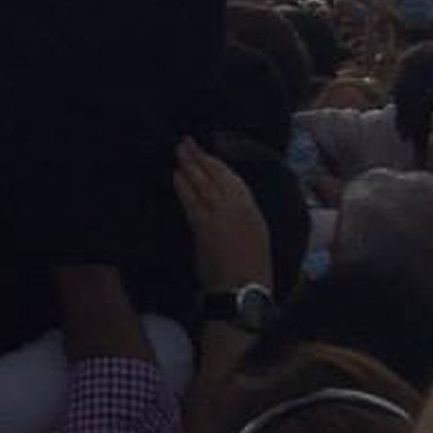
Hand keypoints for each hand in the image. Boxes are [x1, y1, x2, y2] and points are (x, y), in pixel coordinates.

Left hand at [174, 137, 272, 290]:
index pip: (231, 177)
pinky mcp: (203, 229)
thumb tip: (222, 192)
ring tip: (179, 153)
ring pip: (201, 185)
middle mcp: (236, 208)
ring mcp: (219, 217)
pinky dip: (183, 187)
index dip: (215, 162)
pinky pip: (191, 201)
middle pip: (214, 176)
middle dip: (198, 157)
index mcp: (251, 208)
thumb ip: (241, 210)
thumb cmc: (252, 265)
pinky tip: (175, 177)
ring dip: (188, 166)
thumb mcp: (256, 231)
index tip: (204, 150)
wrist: (243, 290)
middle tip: (185, 142)